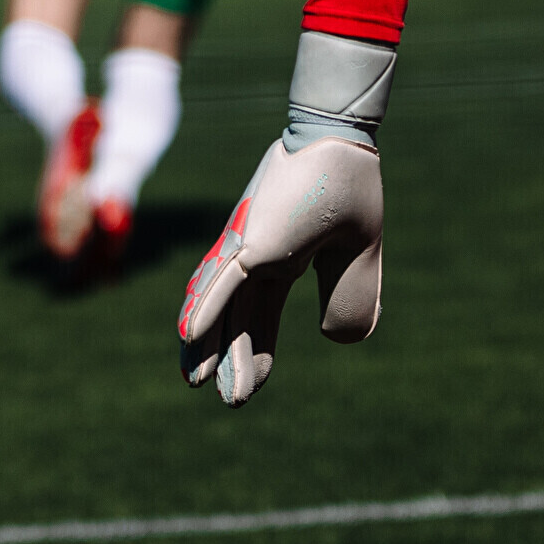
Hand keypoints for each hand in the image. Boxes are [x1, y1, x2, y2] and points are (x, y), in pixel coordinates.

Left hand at [177, 31, 395, 405]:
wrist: (342, 143)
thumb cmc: (348, 188)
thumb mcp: (356, 260)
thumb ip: (349, 299)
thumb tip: (334, 341)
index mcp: (283, 258)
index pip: (260, 312)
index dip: (256, 349)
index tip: (251, 384)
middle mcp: (256, 255)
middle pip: (237, 317)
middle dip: (230, 359)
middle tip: (228, 400)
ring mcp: (248, 246)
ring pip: (220, 306)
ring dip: (206, 345)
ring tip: (194, 382)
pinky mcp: (248, 239)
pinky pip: (221, 281)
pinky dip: (203, 309)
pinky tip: (187, 336)